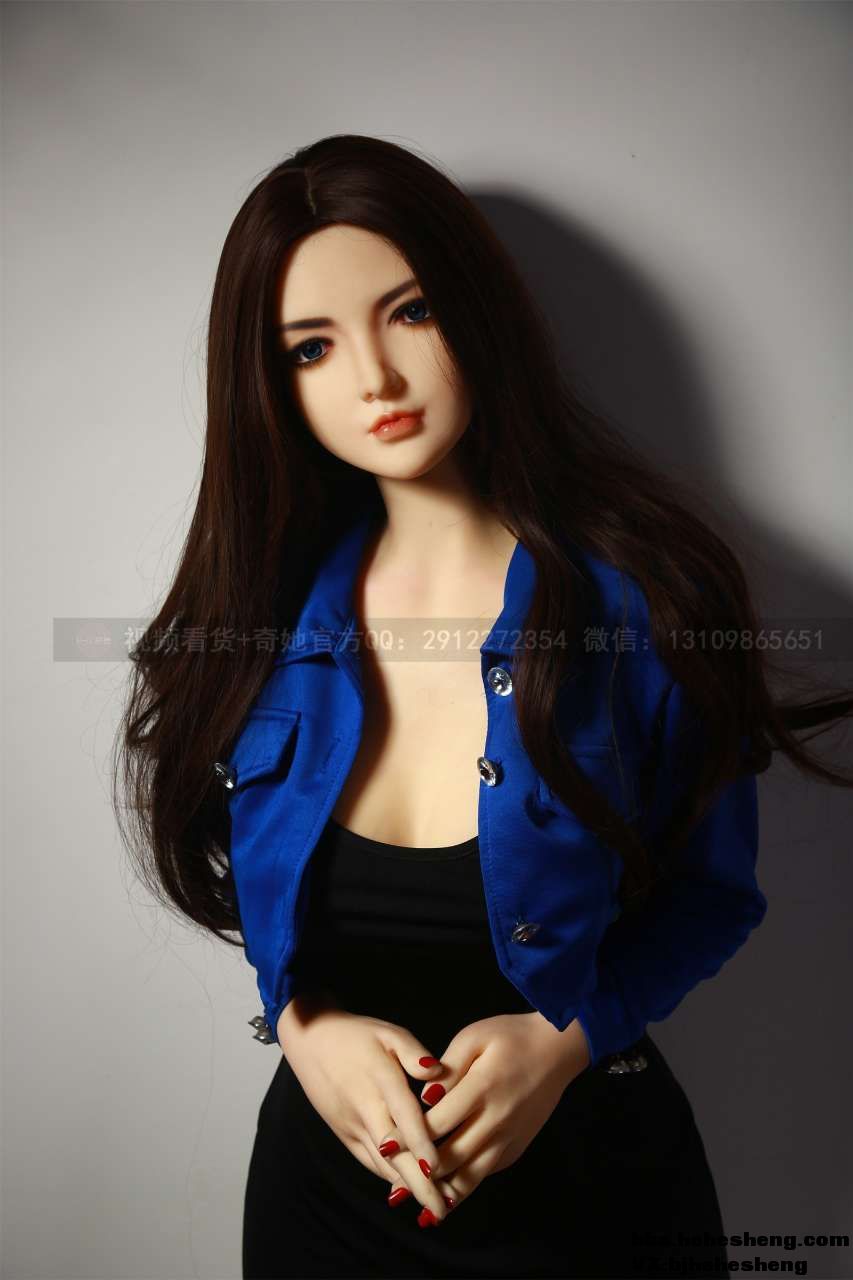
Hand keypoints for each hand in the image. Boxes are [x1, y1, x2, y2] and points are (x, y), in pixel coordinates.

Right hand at [276, 991, 452, 1222]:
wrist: (310, 1041)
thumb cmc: (356, 1035)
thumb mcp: (388, 1032)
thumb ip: (414, 1052)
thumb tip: (438, 1072)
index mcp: (379, 1080)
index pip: (403, 1117)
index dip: (420, 1145)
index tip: (437, 1170)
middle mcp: (364, 1109)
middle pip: (394, 1152)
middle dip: (418, 1183)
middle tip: (443, 1209)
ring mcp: (352, 1125)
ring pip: (381, 1163)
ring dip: (407, 1186)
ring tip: (434, 1206)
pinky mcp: (344, 1133)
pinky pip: (369, 1160)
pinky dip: (388, 1177)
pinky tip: (408, 1190)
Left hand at [383, 1012, 590, 1215]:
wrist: (557, 1049)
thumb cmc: (510, 1037)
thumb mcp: (474, 1037)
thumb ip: (447, 1068)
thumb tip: (425, 1099)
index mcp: (482, 1087)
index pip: (438, 1122)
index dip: (409, 1136)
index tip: (385, 1146)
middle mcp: (497, 1118)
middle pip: (451, 1156)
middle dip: (420, 1174)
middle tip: (393, 1189)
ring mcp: (510, 1137)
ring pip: (472, 1175)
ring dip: (443, 1193)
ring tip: (418, 1207)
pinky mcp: (517, 1147)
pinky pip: (487, 1172)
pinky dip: (466, 1186)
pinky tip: (446, 1195)